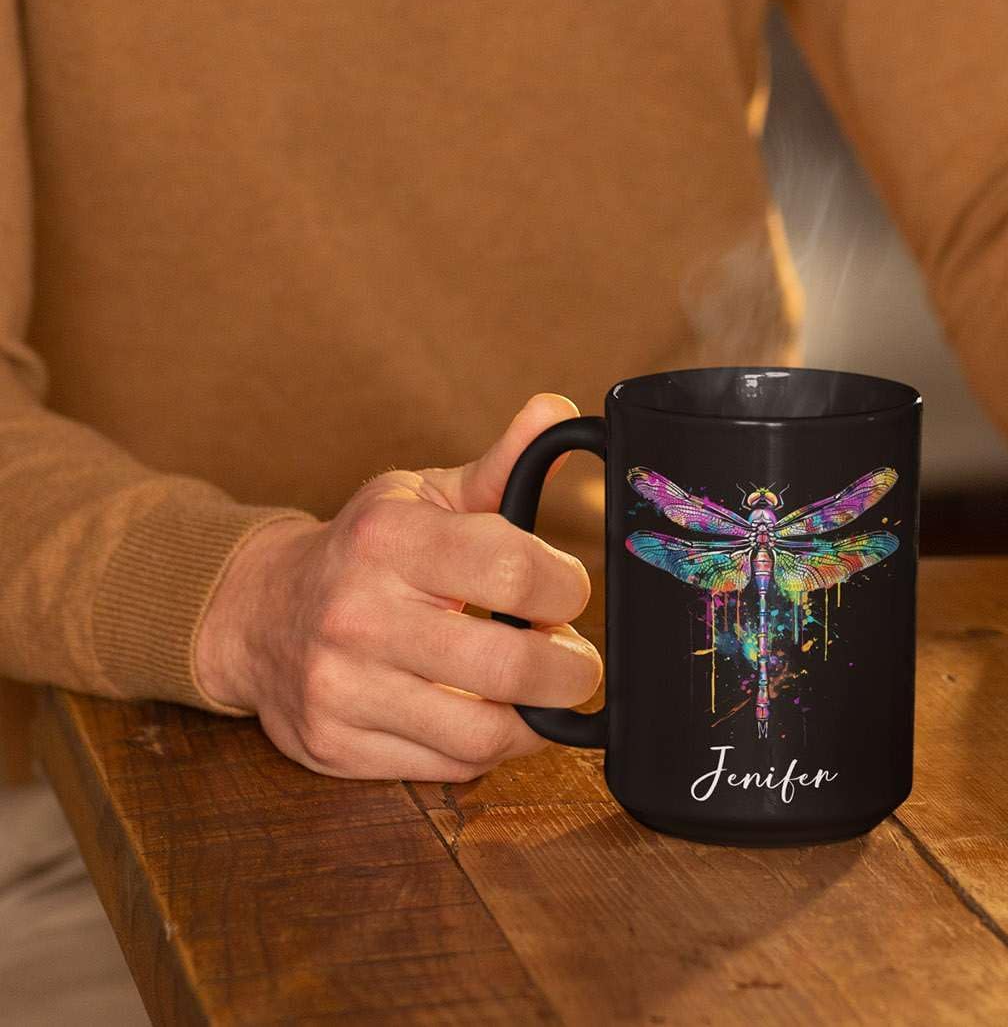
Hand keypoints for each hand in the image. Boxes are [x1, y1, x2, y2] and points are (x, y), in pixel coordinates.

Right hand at [195, 393, 600, 779]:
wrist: (258, 611)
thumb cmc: (364, 548)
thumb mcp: (424, 494)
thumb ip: (502, 464)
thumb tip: (558, 412)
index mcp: (389, 538)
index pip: (513, 569)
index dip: (565, 587)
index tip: (568, 591)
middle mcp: (359, 614)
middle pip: (507, 666)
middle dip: (569, 671)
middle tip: (576, 662)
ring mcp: (342, 687)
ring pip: (481, 734)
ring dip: (534, 719)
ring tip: (537, 691)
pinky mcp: (336, 745)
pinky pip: (447, 768)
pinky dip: (487, 749)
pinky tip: (490, 715)